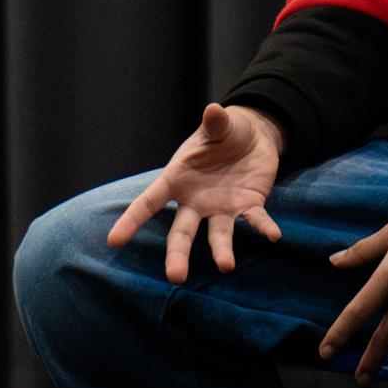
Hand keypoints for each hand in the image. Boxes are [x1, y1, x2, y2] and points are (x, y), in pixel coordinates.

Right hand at [107, 103, 287, 283]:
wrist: (251, 137)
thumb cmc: (223, 132)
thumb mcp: (217, 125)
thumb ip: (215, 122)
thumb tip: (213, 110)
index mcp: (177, 180)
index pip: (149, 202)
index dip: (131, 220)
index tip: (114, 241)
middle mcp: (195, 201)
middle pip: (182, 232)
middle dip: (178, 254)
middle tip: (175, 277)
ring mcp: (221, 208)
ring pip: (217, 235)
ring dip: (222, 250)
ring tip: (226, 265)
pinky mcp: (248, 206)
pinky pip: (255, 220)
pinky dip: (263, 227)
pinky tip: (273, 235)